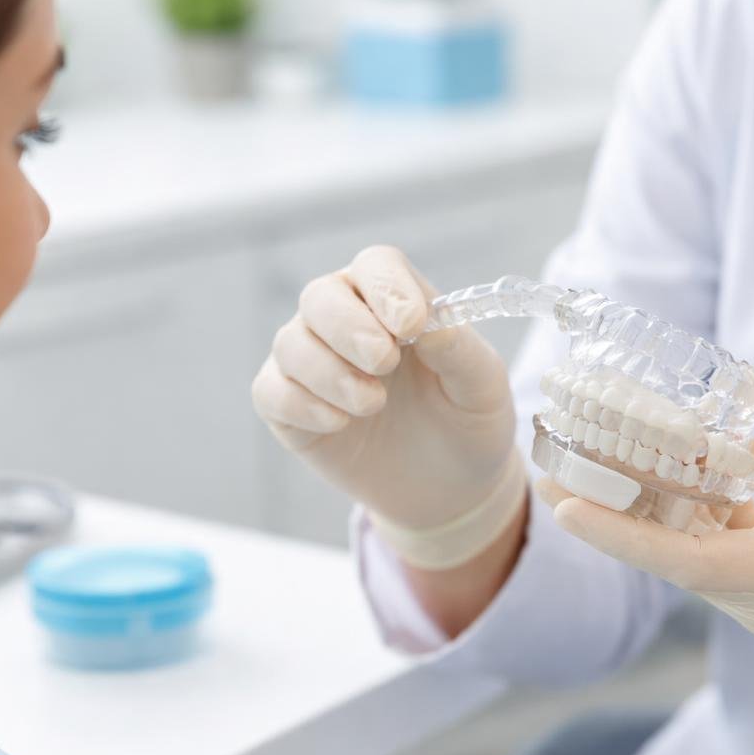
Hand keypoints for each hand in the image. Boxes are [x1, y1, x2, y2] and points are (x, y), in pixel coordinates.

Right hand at [252, 246, 524, 569]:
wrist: (447, 488)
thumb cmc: (465, 422)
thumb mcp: (481, 387)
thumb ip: (459, 350)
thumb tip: (427, 324)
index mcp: (394, 301)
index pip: (376, 267)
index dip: (386, 288)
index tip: (411, 325)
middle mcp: (344, 320)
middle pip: (321, 295)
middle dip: (349, 327)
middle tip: (384, 363)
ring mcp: (310, 362)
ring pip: (291, 343)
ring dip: (331, 374)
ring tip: (374, 405)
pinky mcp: (288, 407)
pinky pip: (272, 392)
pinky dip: (303, 405)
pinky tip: (341, 424)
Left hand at [541, 359, 753, 710]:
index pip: (681, 561)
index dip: (616, 532)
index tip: (561, 506)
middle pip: (669, 554)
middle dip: (612, 508)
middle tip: (555, 458)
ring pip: (690, 553)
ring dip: (652, 508)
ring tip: (602, 452)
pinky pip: (721, 554)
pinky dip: (699, 513)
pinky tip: (691, 464)